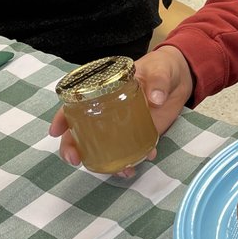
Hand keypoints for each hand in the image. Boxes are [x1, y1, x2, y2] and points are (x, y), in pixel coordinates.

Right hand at [49, 45, 194, 174]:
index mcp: (105, 90)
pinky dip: (132, 160)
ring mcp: (122, 125)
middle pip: (81, 130)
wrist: (182, 78)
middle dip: (73, 147)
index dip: (61, 117)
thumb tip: (156, 98)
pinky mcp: (139, 133)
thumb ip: (158, 81)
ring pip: (102, 146)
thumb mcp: (160, 69)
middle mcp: (108, 110)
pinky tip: (137, 164)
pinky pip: (130, 151)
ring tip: (116, 171)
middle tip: (74, 160)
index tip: (54, 132)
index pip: (75, 103)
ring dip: (102, 162)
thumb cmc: (163, 67)